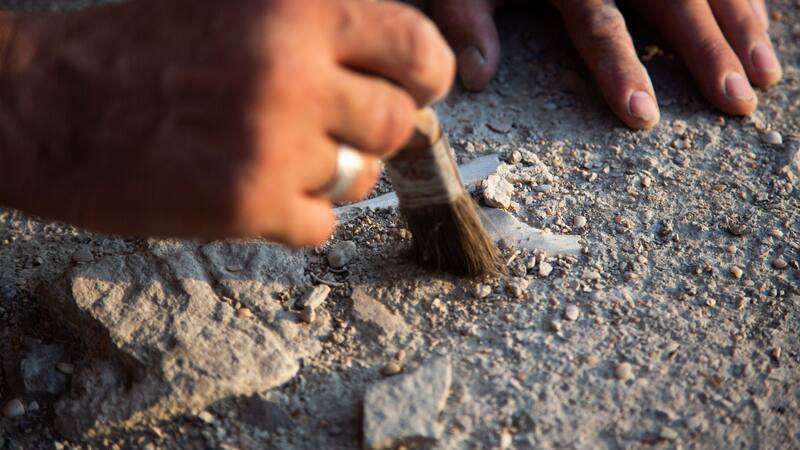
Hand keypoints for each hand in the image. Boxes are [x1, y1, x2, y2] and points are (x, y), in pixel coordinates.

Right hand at [0, 0, 454, 245]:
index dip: (425, 75)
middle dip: (373, 131)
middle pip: (399, 123)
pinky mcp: (250, 206)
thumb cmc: (140, 49)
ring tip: (275, 156)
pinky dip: (298, 216)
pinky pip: (323, 225)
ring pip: (363, 178)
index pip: (417, 48)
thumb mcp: (238, 3)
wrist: (48, 104)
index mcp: (298, 9)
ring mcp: (276, 145)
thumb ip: (321, 29)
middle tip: (332, 129)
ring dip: (331, 174)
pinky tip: (253, 190)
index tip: (413, 88)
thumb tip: (400, 71)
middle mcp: (295, 74)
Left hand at [432, 0, 780, 128]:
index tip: (642, 114)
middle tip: (738, 101)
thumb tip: (475, 77)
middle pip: (673, 1)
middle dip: (708, 52)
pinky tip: (761, 22)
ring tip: (766, 74)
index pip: (599, 24)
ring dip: (742, 23)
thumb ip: (464, 21)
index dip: (620, 67)